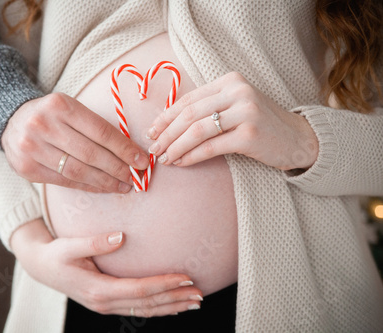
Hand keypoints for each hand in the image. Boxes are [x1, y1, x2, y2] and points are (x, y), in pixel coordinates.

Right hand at [1, 93, 149, 192]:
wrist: (12, 120)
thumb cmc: (52, 115)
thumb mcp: (71, 109)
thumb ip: (95, 126)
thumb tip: (131, 152)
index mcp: (60, 105)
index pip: (100, 131)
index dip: (124, 148)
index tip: (142, 161)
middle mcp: (43, 125)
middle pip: (90, 153)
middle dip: (118, 168)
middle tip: (135, 177)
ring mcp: (32, 148)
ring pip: (77, 171)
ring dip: (104, 181)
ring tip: (122, 186)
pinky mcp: (27, 168)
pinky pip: (64, 181)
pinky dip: (87, 186)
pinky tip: (102, 188)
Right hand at [11, 219, 202, 316]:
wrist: (40, 267)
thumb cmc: (55, 255)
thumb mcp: (70, 246)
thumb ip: (95, 242)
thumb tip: (121, 236)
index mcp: (98, 290)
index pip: (139, 291)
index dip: (163, 285)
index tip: (185, 278)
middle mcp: (104, 303)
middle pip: (147, 305)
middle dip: (174, 299)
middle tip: (199, 294)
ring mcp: (106, 306)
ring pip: (144, 311)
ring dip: (171, 307)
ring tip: (194, 302)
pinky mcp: (107, 303)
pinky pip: (137, 310)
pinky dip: (158, 308)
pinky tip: (172, 306)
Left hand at [146, 72, 318, 169]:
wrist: (298, 139)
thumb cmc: (260, 124)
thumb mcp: (235, 106)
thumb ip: (208, 108)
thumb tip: (168, 124)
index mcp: (230, 81)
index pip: (189, 99)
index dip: (166, 116)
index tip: (152, 130)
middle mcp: (238, 92)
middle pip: (189, 115)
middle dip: (166, 133)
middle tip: (154, 148)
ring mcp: (245, 112)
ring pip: (196, 131)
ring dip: (176, 147)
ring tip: (165, 158)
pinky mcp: (250, 134)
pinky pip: (211, 147)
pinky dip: (192, 157)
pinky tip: (182, 163)